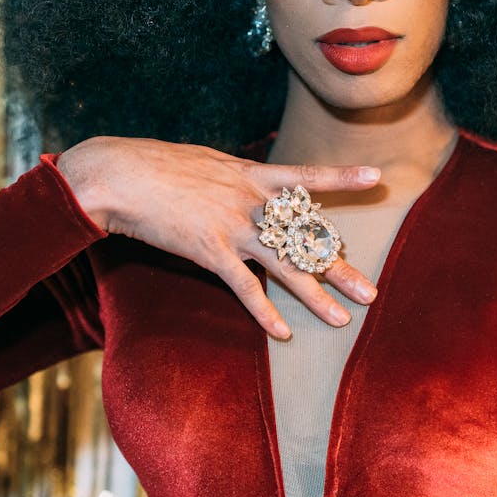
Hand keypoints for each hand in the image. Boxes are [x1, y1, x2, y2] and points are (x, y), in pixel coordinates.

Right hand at [56, 136, 379, 338]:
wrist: (120, 176)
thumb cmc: (159, 165)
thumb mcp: (209, 163)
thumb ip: (237, 178)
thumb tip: (253, 183)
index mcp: (252, 174)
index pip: (307, 176)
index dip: (342, 177)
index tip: (376, 176)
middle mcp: (251, 201)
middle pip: (305, 237)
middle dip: (340, 268)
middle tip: (372, 293)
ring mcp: (233, 226)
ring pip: (285, 267)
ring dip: (315, 298)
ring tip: (342, 321)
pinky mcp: (210, 250)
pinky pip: (244, 287)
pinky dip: (264, 312)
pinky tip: (282, 333)